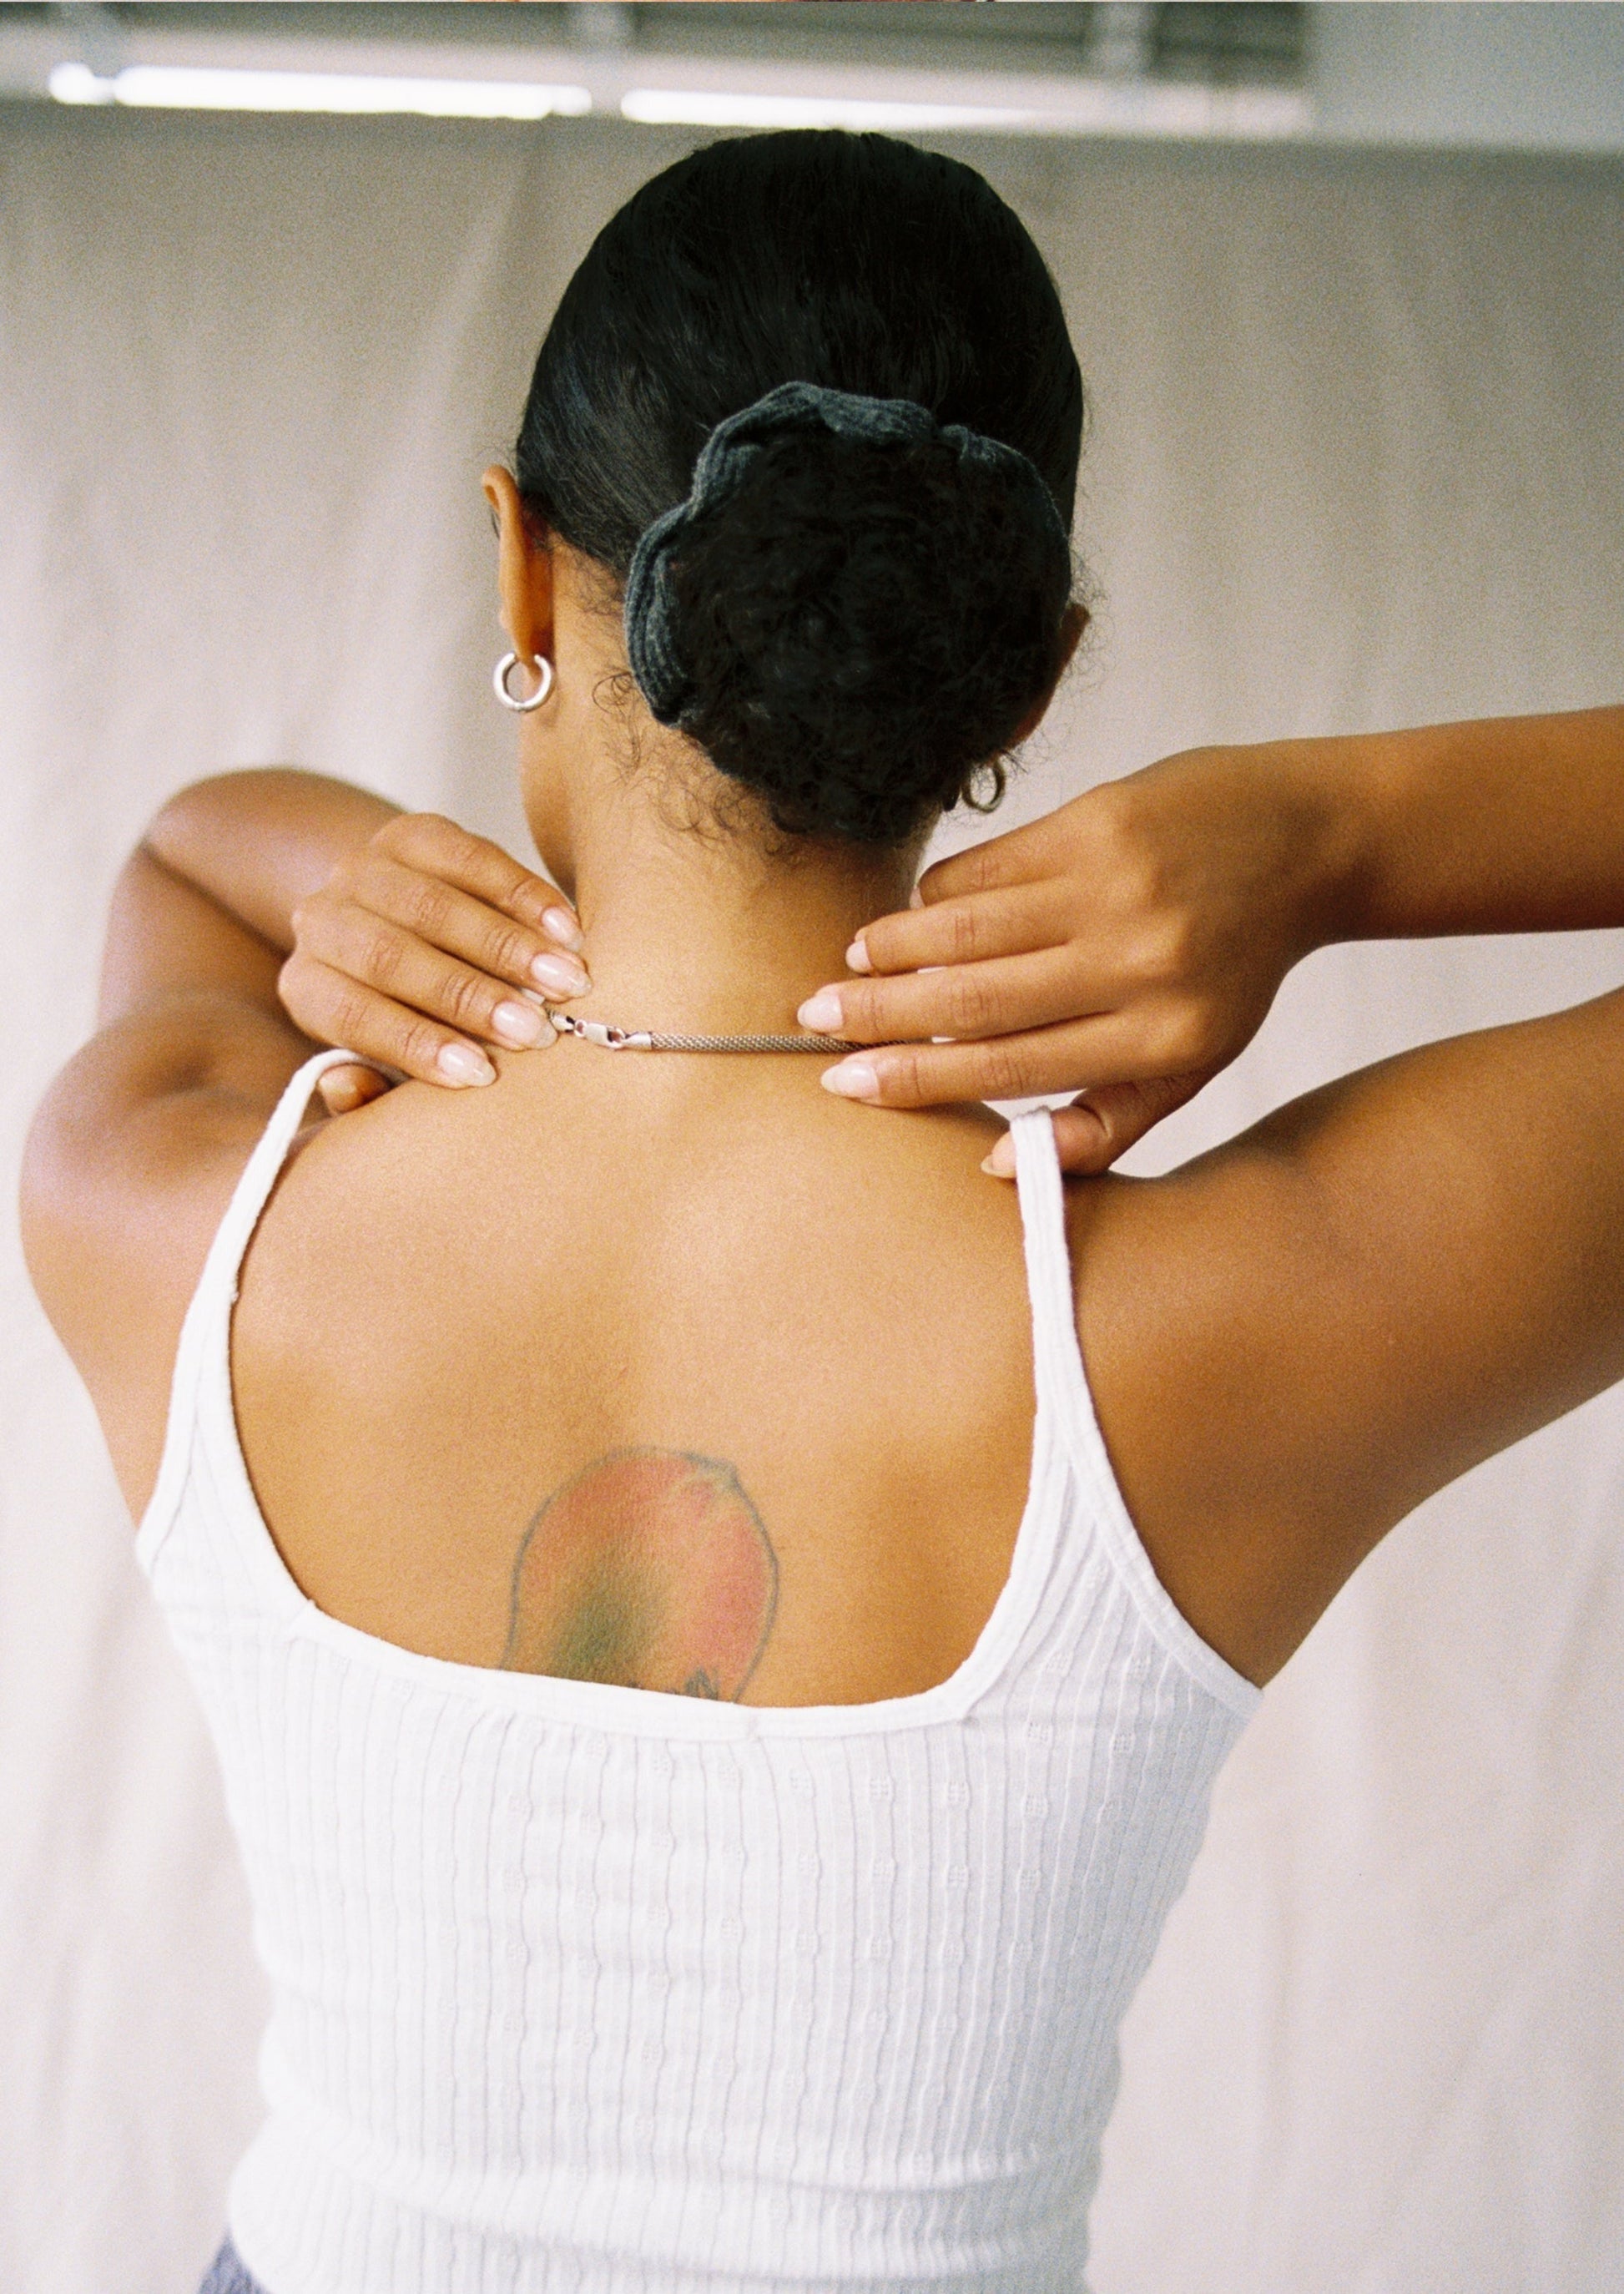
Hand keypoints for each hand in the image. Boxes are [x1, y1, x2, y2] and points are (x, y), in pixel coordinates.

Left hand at [278, 813, 588, 1113]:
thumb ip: (369, 1089)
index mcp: (308, 987)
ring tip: (568, 982)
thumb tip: (345, 1088)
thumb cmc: (409, 1020)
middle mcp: (323, 921)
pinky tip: (565, 928)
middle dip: (470, 996)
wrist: (407, 931)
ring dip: (508, 946)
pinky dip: (522, 895)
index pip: (353, 1014)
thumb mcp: (385, 1064)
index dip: (416, 1043)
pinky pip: (468, 857)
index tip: (482, 1074)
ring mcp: (364, 870)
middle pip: (389, 956)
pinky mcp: (412, 832)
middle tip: (538, 1031)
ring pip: (432, 905)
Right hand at [800, 742, 1335, 1173]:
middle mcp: (1136, 965)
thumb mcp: (1193, 1062)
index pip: (1011, 1067)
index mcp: (1160, 1038)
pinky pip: (990, 866)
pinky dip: (941, 893)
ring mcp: (1115, 887)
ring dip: (893, 948)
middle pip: (974, 999)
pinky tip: (914, 912)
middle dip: (880, 1015)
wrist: (1306, 840)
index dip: (917, 1077)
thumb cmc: (1234, 965)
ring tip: (847, 966)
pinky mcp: (1098, 821)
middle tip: (812, 1022)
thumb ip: (1104, 1121)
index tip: (848, 1083)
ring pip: (968, 928)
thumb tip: (996, 1162)